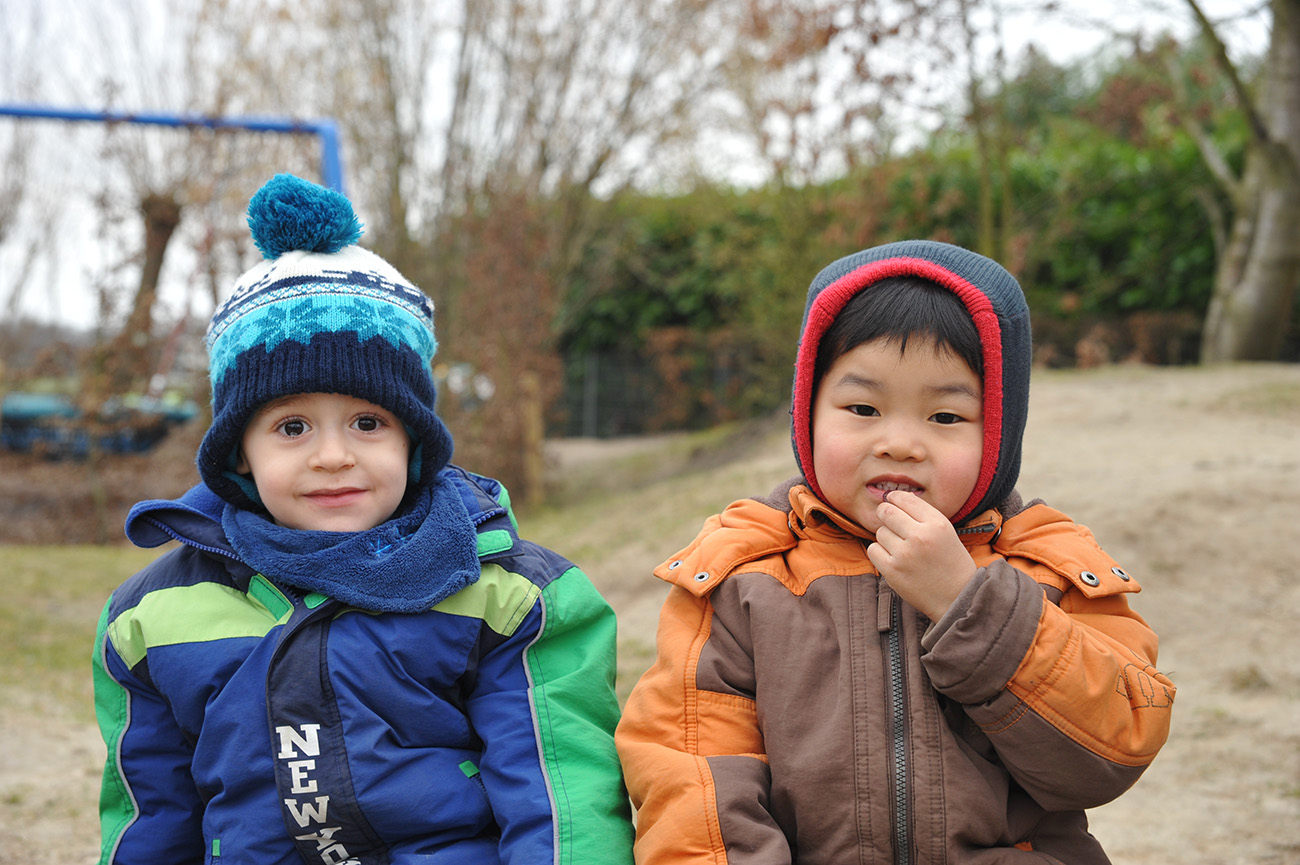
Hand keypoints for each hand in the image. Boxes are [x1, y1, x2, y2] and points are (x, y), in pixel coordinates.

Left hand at [866, 490, 976, 621]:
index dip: (894, 498)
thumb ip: (923, 515)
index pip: (905, 499)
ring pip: (880, 532)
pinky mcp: (893, 570)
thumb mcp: (946, 532)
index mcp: (937, 524)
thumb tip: (894, 498)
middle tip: (888, 520)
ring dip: (886, 538)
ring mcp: (905, 554)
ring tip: (902, 548)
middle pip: (887, 512)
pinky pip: (873, 550)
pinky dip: (879, 552)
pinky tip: (893, 558)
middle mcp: (921, 536)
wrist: (957, 598)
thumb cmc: (951, 563)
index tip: (891, 500)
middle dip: (884, 514)